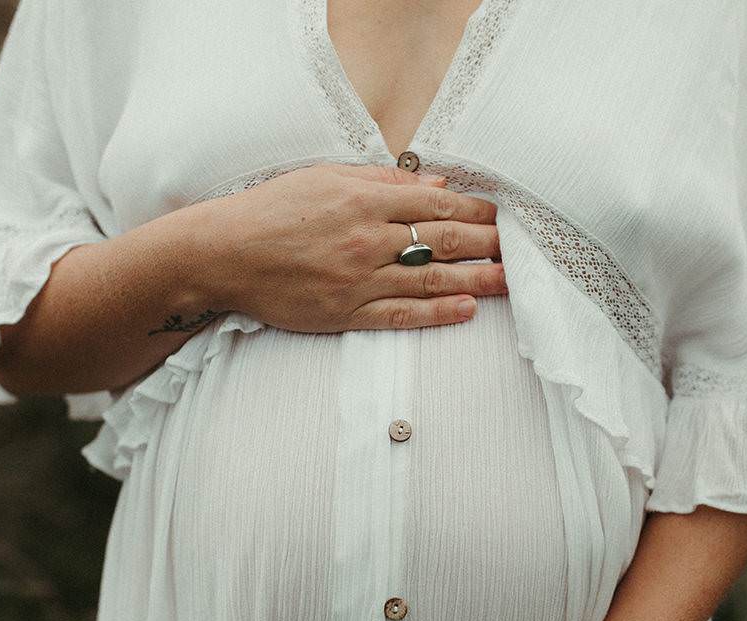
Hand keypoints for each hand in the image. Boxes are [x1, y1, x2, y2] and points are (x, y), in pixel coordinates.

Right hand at [217, 161, 508, 332]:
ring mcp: (358, 280)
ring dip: (477, 281)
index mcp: (364, 201)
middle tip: (521, 250)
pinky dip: (437, 315)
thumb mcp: (326, 177)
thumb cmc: (272, 210)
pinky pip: (401, 316)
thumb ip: (383, 181)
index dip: (476, 210)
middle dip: (488, 244)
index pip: (436, 204)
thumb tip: (438, 185)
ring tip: (511, 283)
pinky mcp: (345, 314)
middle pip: (443, 242)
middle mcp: (366, 240)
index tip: (502, 215)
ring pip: (431, 282)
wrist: (224, 254)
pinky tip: (467, 310)